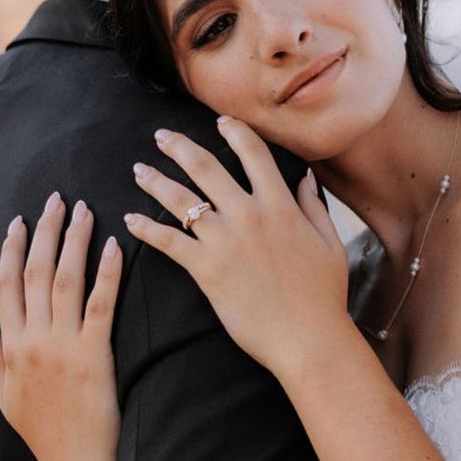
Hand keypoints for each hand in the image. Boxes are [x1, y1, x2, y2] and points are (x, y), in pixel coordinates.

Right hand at [0, 193, 123, 460]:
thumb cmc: (44, 434)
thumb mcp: (5, 395)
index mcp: (11, 346)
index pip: (6, 285)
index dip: (12, 249)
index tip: (19, 220)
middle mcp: (32, 340)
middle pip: (35, 272)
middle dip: (45, 231)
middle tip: (57, 198)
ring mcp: (62, 347)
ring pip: (65, 280)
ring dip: (75, 241)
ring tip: (85, 209)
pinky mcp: (94, 357)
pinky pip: (100, 306)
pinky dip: (106, 274)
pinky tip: (114, 247)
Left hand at [125, 118, 348, 382]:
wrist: (308, 338)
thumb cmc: (324, 297)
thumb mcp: (330, 245)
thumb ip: (314, 208)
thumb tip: (306, 178)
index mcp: (280, 206)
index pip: (253, 153)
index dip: (234, 131)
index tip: (220, 122)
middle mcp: (249, 215)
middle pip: (205, 166)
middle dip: (178, 146)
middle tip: (161, 137)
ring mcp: (225, 242)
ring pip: (180, 199)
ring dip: (155, 180)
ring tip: (139, 170)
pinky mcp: (207, 270)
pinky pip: (168, 242)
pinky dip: (146, 229)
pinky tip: (130, 220)